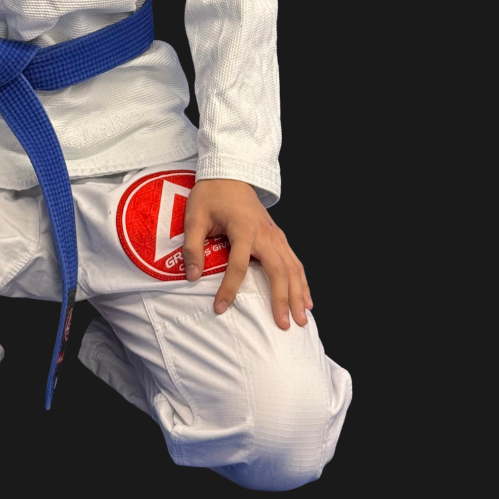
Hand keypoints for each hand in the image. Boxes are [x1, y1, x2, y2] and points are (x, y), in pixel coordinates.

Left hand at [182, 178, 311, 329]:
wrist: (229, 173)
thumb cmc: (211, 195)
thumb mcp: (194, 216)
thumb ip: (192, 246)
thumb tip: (192, 276)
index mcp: (243, 228)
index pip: (238, 265)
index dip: (229, 289)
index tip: (220, 308)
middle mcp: (264, 233)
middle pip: (278, 270)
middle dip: (282, 299)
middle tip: (283, 325)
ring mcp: (275, 235)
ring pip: (292, 268)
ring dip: (298, 294)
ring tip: (301, 320)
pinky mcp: (279, 236)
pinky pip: (295, 261)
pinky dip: (302, 281)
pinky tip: (307, 299)